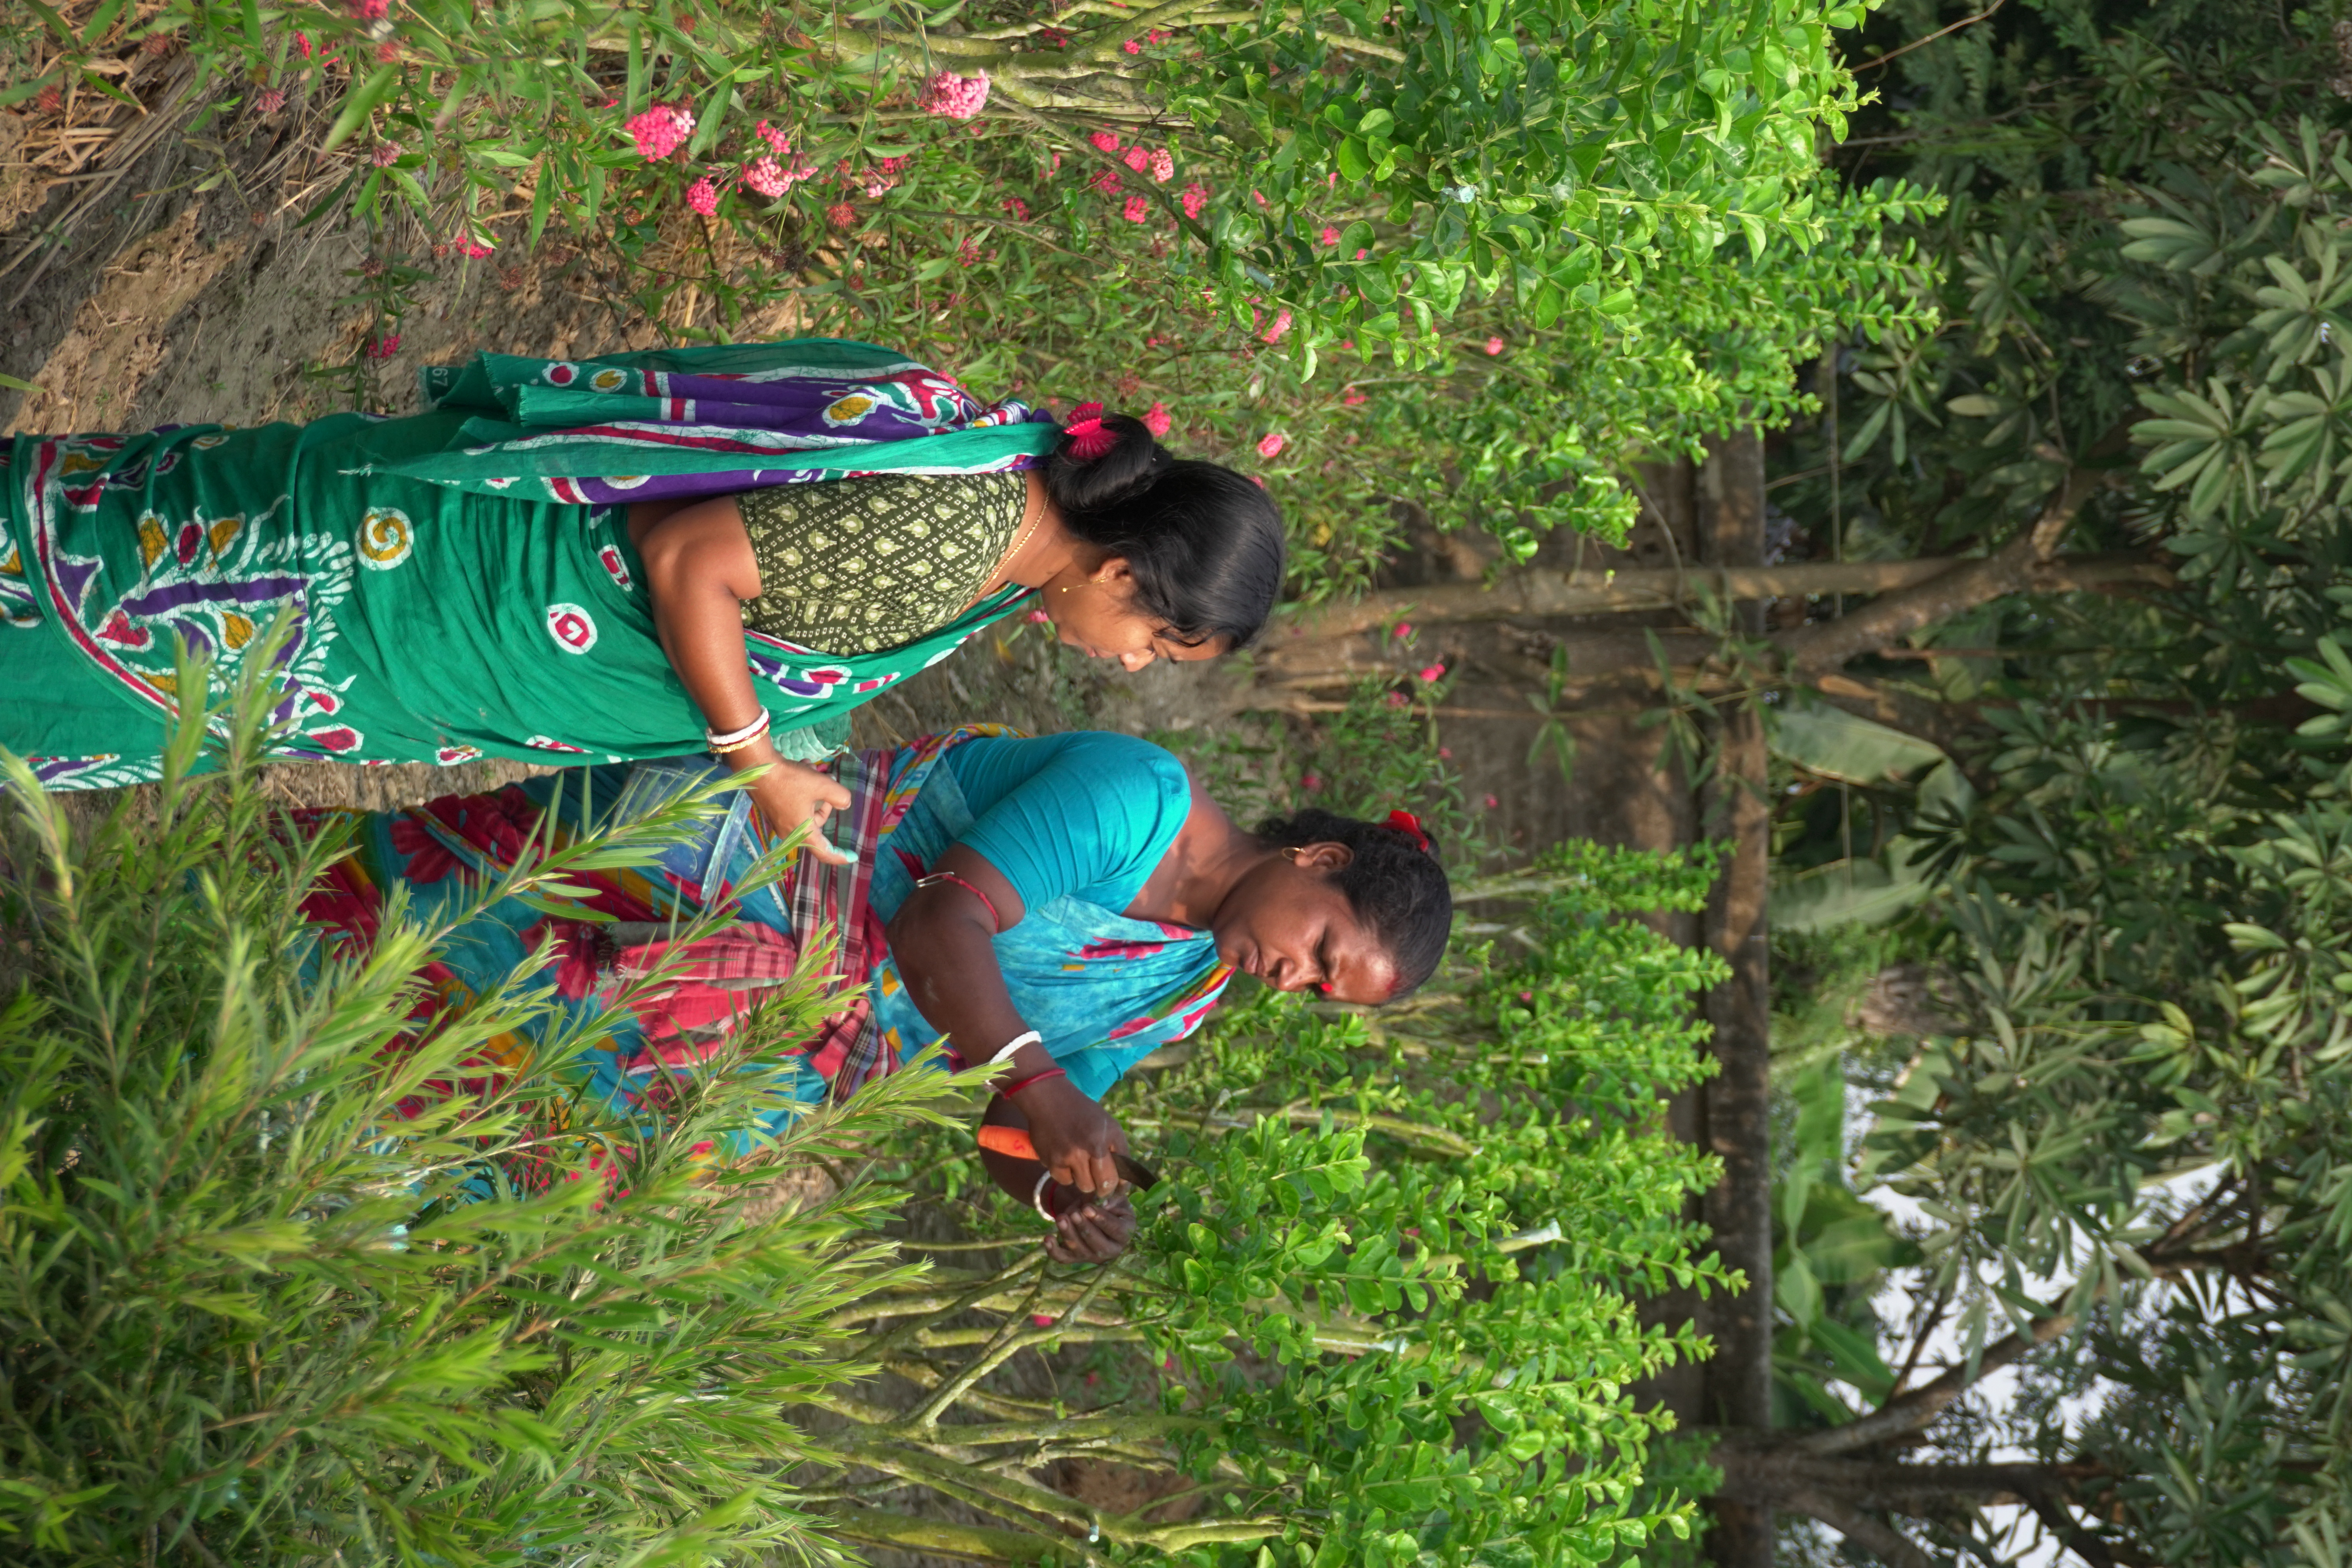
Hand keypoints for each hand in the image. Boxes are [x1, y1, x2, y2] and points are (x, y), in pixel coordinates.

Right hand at [741, 754, 852, 864]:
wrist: (757, 768)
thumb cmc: (790, 780)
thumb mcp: (822, 785)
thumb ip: (840, 796)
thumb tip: (845, 803)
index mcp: (802, 832)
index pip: (824, 852)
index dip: (840, 856)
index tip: (853, 856)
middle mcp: (789, 832)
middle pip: (817, 823)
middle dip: (825, 802)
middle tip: (828, 780)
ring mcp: (779, 821)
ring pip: (807, 810)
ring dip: (814, 791)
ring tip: (813, 769)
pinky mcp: (773, 810)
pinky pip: (794, 804)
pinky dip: (802, 790)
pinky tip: (803, 768)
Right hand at [1018, 1077, 1129, 1195]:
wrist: (1049, 1100)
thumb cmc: (1083, 1112)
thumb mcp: (1109, 1124)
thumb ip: (1119, 1151)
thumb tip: (1123, 1182)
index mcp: (1105, 1139)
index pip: (1117, 1176)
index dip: (1118, 1186)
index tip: (1117, 1188)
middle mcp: (1088, 1149)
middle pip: (1102, 1186)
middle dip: (1103, 1187)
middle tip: (1099, 1182)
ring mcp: (1069, 1156)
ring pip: (1083, 1186)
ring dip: (1084, 1180)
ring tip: (1080, 1164)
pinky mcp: (1051, 1161)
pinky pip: (1064, 1180)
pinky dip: (1066, 1174)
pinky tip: (1064, 1158)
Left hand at [1045, 1190, 1135, 1262]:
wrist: (1094, 1210)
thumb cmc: (1109, 1202)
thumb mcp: (1115, 1195)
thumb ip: (1113, 1194)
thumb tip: (1103, 1200)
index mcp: (1124, 1232)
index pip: (1116, 1229)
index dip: (1102, 1220)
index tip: (1087, 1208)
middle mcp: (1111, 1249)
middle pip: (1099, 1246)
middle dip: (1085, 1229)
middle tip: (1074, 1214)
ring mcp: (1092, 1256)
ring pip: (1080, 1251)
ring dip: (1069, 1235)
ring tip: (1061, 1218)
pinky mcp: (1076, 1257)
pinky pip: (1064, 1258)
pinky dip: (1054, 1251)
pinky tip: (1048, 1238)